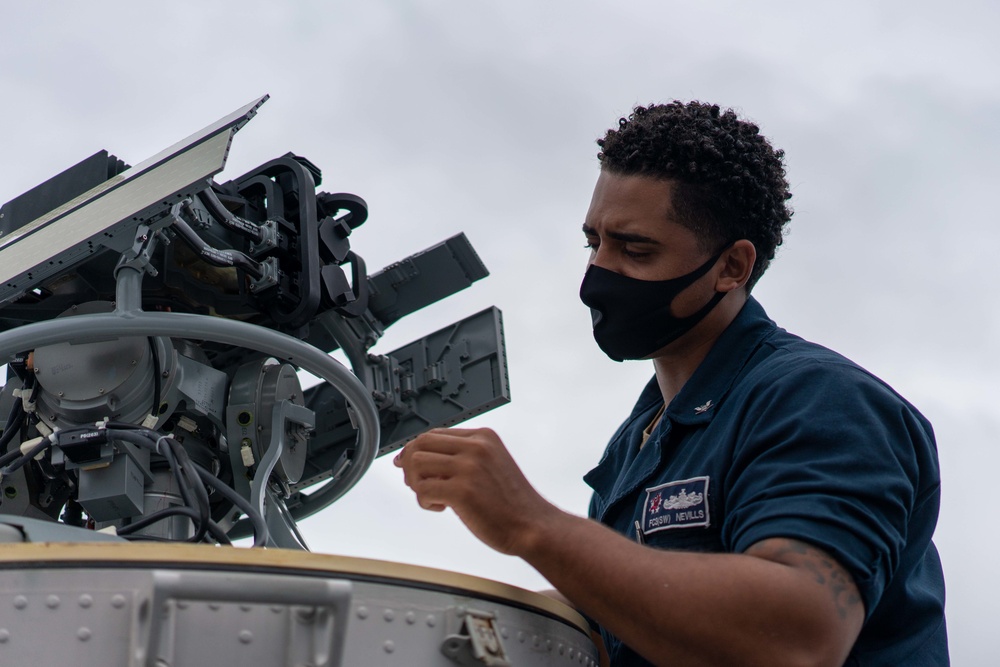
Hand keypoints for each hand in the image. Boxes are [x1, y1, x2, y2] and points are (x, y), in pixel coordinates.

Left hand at [394, 427, 555, 555]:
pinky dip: (425, 501)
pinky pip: (423, 489)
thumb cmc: (511, 502)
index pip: (435, 434)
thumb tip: (422, 459)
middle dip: (410, 464)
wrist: (533, 526)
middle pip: (421, 443)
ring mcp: (469, 467)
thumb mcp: (490, 465)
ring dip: (417, 483)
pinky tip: (442, 508)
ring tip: (433, 497)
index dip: (416, 450)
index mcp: (483, 437)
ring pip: (417, 464)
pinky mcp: (462, 491)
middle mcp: (476, 447)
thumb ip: (463, 457)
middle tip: (415, 483)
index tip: (408, 464)